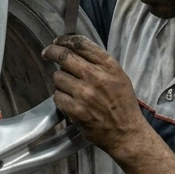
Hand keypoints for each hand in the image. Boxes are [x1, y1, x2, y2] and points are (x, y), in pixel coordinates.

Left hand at [41, 35, 146, 159]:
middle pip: (64, 56)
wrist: (127, 133)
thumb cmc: (123, 105)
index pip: (81, 44)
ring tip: (69, 88)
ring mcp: (85, 94)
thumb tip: (73, 50)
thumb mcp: (118, 76)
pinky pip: (57, 97)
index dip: (65, 40)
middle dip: (52, 52)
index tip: (58, 42)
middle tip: (47, 53)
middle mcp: (96, 77)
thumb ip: (98, 63)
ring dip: (60, 81)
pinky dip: (60, 98)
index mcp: (109, 66)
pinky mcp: (76, 110)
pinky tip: (69, 101)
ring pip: (58, 77)